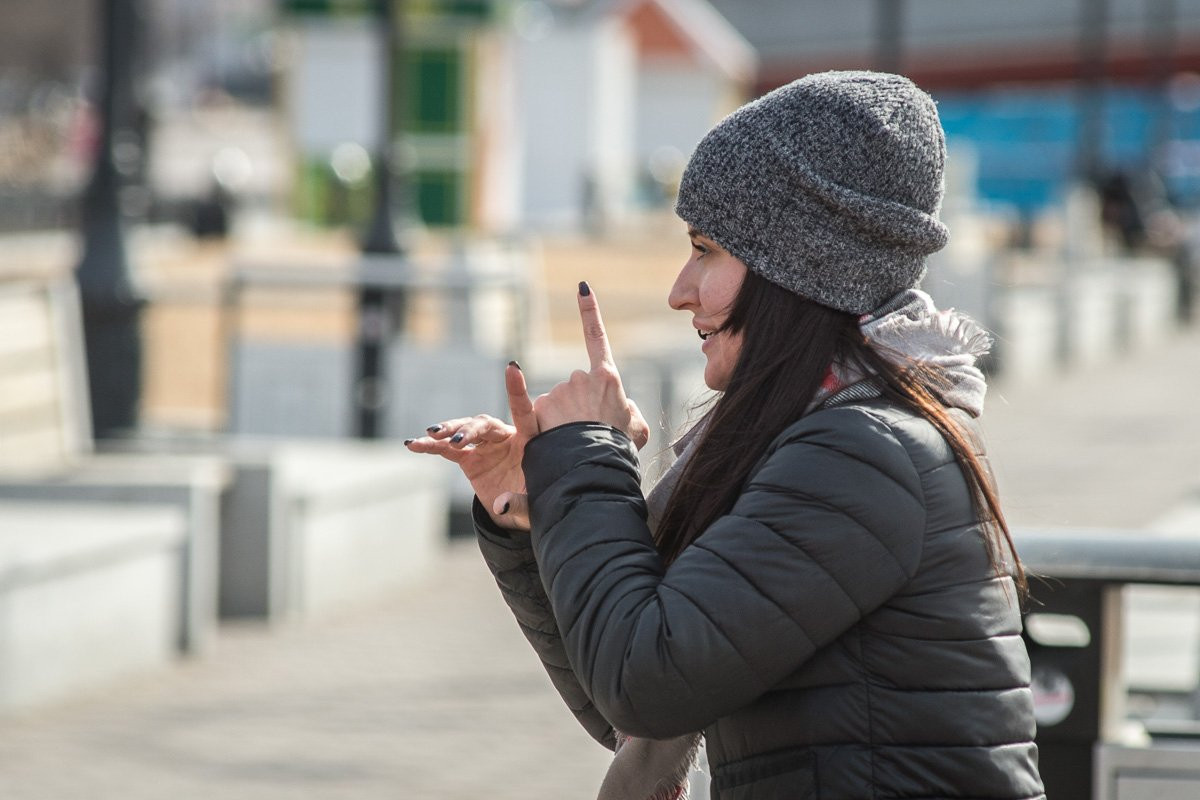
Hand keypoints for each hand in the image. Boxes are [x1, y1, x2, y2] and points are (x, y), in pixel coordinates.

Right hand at [405, 363, 537, 529]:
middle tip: (455, 440)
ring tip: (430, 436)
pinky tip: (412, 445)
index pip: (524, 413)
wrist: (519, 513)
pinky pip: (447, 449)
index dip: (517, 391)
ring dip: (447, 432)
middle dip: (468, 429)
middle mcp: (506, 438)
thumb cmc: (535, 504)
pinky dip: (431, 447)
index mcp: (529, 443)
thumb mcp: (531, 509)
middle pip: (485, 424)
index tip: (512, 367)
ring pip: (464, 430)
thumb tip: (500, 507)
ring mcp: (486, 446)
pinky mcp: (470, 458)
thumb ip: (518, 506)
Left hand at [533, 283, 648, 448]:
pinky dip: (548, 429)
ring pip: (557, 404)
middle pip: (576, 389)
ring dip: (562, 421)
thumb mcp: (637, 430)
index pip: (597, 337)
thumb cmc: (620, 450)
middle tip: (590, 433)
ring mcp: (560, 391)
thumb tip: (624, 411)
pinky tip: (557, 442)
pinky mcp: (540, 407)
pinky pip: (540, 416)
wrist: (597, 466)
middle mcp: (581, 378)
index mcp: (608, 378)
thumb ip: (630, 414)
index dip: (589, 311)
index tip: (581, 287)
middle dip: (579, 408)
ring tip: (576, 442)